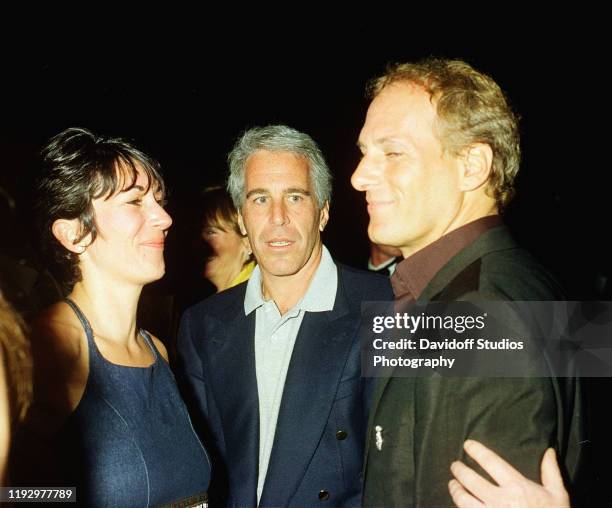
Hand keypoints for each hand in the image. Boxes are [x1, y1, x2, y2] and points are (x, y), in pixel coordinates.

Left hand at [448, 439, 569, 507]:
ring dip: (455, 491)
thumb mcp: (558, 495)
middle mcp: (501, 501)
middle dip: (459, 471)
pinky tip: (460, 505)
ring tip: (453, 484)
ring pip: (463, 501)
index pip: (490, 462)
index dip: (476, 450)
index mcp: (517, 487)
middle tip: (454, 465)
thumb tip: (549, 450)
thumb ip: (551, 472)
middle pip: (471, 480)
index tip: (467, 444)